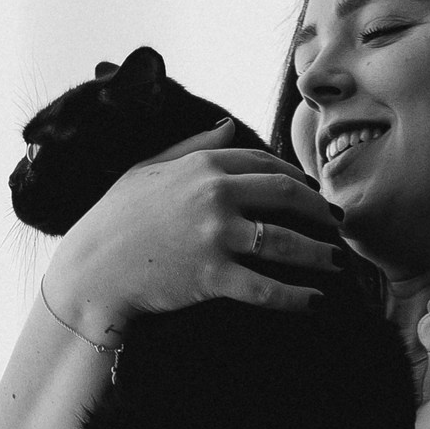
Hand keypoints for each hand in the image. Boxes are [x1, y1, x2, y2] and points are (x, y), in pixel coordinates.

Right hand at [48, 119, 345, 335]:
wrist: (91, 270)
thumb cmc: (114, 219)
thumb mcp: (148, 169)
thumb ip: (193, 145)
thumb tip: (230, 127)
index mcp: (202, 165)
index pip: (265, 164)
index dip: (297, 178)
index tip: (313, 193)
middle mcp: (215, 195)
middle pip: (287, 196)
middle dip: (320, 211)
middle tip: (338, 224)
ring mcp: (215, 236)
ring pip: (286, 243)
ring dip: (320, 255)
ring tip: (337, 264)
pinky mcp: (213, 276)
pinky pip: (267, 288)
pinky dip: (296, 298)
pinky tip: (315, 301)